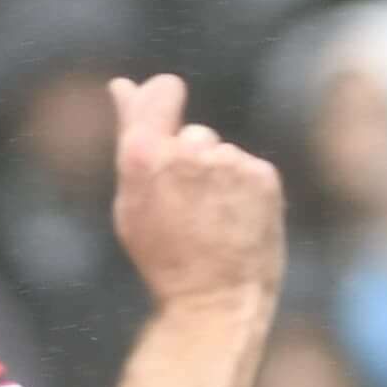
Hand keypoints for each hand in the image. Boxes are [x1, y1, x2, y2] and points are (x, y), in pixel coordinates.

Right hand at [107, 75, 283, 306]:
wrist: (214, 301)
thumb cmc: (164, 256)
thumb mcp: (132, 198)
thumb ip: (128, 133)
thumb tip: (122, 84)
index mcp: (144, 154)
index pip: (164, 90)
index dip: (165, 98)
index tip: (170, 110)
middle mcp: (189, 150)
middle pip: (194, 134)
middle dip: (191, 161)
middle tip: (188, 211)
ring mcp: (230, 162)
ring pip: (222, 156)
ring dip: (219, 179)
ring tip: (213, 222)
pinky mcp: (264, 177)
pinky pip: (249, 171)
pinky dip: (245, 192)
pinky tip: (237, 223)